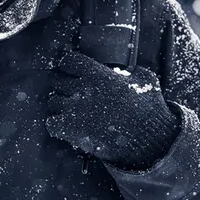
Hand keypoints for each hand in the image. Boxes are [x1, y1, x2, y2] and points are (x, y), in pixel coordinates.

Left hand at [46, 51, 179, 169]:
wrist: (147, 139)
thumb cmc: (148, 109)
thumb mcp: (146, 80)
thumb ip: (133, 72)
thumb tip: (130, 71)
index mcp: (98, 74)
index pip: (69, 61)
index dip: (68, 64)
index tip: (70, 68)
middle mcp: (82, 89)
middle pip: (57, 80)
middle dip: (62, 84)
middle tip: (70, 90)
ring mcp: (75, 110)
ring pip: (53, 101)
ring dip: (59, 104)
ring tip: (69, 109)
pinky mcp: (72, 130)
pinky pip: (51, 123)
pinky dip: (56, 124)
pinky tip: (66, 125)